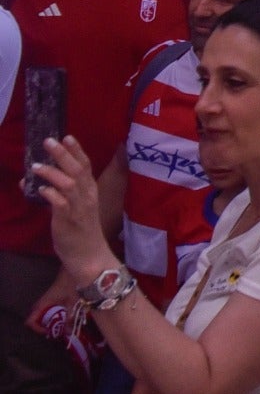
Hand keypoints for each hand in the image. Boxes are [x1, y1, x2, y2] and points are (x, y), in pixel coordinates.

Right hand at [24, 270, 76, 333]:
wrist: (77, 266)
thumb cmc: (74, 282)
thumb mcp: (74, 301)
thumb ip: (71, 317)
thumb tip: (68, 332)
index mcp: (44, 303)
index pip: (30, 320)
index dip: (36, 328)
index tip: (48, 331)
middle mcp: (44, 300)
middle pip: (36, 316)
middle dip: (42, 324)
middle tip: (54, 329)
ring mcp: (49, 296)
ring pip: (43, 310)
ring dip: (49, 318)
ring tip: (61, 324)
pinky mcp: (55, 293)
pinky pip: (50, 305)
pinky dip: (55, 311)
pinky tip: (67, 313)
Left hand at [29, 136, 116, 282]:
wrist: (89, 257)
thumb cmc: (81, 232)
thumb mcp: (75, 209)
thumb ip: (60, 196)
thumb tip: (41, 183)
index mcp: (90, 191)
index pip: (85, 166)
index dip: (76, 151)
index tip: (66, 137)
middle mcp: (87, 196)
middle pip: (77, 170)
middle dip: (62, 155)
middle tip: (48, 141)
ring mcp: (79, 208)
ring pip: (68, 183)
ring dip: (52, 173)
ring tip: (35, 166)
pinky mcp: (68, 221)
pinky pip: (60, 204)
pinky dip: (50, 194)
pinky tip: (40, 190)